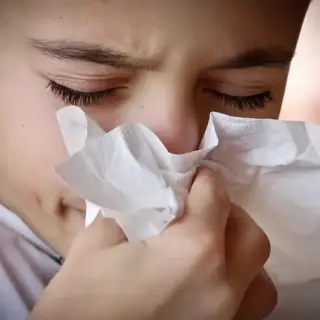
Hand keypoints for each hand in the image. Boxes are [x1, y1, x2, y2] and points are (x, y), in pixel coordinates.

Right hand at [29, 168, 275, 319]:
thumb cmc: (82, 303)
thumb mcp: (95, 244)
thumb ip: (129, 211)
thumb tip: (148, 197)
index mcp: (192, 252)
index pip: (215, 197)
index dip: (206, 179)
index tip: (196, 175)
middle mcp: (223, 288)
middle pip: (249, 234)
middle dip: (228, 213)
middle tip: (201, 210)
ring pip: (259, 276)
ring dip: (239, 253)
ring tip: (210, 247)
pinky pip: (249, 306)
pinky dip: (238, 286)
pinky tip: (208, 281)